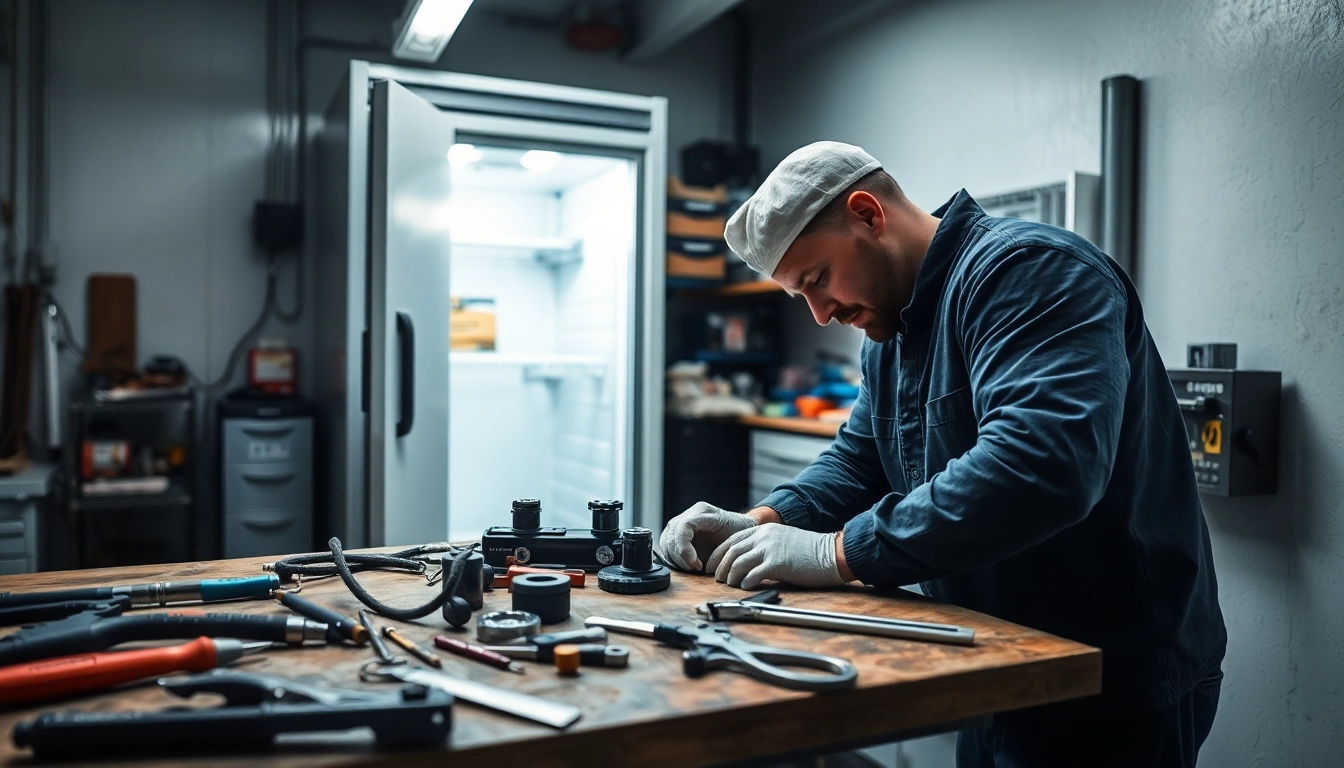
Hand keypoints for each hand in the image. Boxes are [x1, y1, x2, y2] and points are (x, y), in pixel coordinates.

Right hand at [658, 502, 757, 572]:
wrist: (738, 528)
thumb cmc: (739, 533)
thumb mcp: (736, 537)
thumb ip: (722, 546)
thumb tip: (710, 560)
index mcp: (704, 511)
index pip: (684, 526)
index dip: (685, 547)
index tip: (696, 564)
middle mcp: (690, 513)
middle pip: (672, 535)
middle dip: (680, 557)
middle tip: (695, 568)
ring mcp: (681, 520)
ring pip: (667, 541)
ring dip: (676, 559)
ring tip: (692, 566)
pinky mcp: (676, 531)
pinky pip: (666, 544)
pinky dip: (672, 557)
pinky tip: (686, 564)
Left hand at [706, 523, 846, 589]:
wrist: (832, 553)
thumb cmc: (811, 552)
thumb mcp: (784, 540)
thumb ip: (766, 546)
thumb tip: (750, 562)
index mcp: (765, 530)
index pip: (732, 540)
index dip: (718, 554)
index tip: (712, 566)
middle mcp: (764, 537)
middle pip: (731, 551)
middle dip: (720, 566)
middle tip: (716, 579)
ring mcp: (770, 549)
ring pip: (738, 562)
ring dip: (730, 576)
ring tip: (729, 585)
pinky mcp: (778, 563)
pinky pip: (753, 574)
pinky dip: (745, 582)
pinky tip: (744, 587)